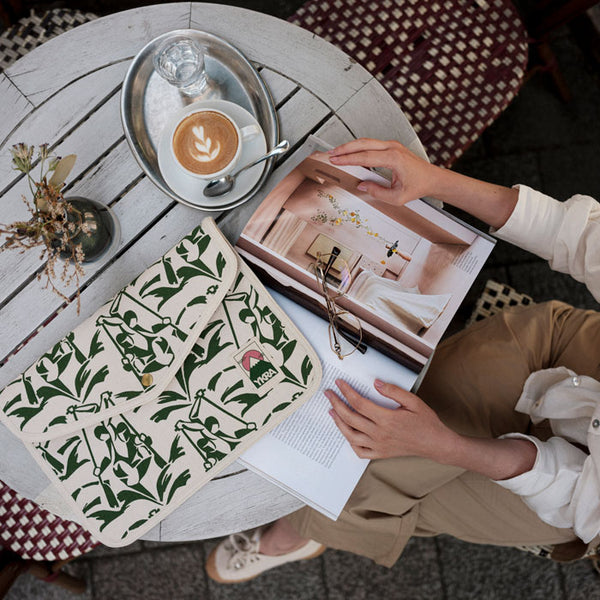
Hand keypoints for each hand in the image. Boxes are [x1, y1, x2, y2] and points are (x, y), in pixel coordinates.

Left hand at [325, 379, 456, 460]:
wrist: (435, 444)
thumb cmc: (426, 422)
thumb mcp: (413, 401)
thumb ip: (393, 391)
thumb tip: (375, 383)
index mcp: (387, 419)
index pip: (359, 403)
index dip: (346, 391)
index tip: (339, 383)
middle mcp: (379, 434)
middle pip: (350, 417)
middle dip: (336, 404)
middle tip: (329, 394)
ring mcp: (379, 446)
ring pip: (351, 435)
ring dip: (338, 422)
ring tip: (331, 411)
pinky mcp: (380, 454)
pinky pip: (359, 451)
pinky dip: (350, 442)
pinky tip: (347, 432)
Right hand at [328, 138, 437, 205]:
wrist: (431, 178)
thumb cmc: (418, 185)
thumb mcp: (397, 197)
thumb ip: (378, 192)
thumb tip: (362, 186)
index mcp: (394, 158)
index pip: (365, 156)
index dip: (348, 159)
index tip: (336, 160)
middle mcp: (393, 148)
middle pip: (363, 143)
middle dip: (345, 148)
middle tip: (331, 154)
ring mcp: (392, 145)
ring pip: (366, 141)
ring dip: (351, 146)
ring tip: (337, 153)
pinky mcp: (391, 147)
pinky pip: (371, 144)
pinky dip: (359, 148)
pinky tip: (350, 153)